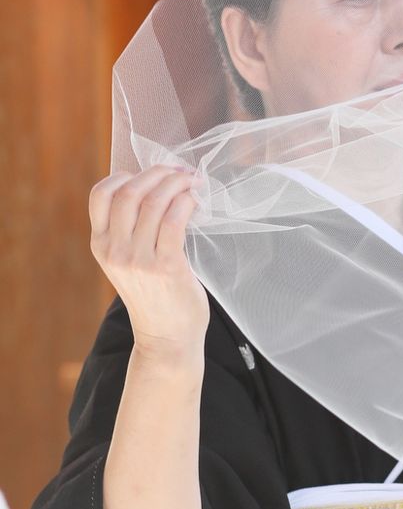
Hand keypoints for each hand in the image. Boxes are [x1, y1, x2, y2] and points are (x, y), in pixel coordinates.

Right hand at [89, 166, 208, 364]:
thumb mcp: (128, 261)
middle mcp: (115, 250)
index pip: (100, 195)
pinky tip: (196, 202)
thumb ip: (131, 230)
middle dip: (159, 174)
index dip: (127, 175)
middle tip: (182, 172)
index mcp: (101, 245)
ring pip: (154, 203)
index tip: (153, 174)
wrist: (166, 337)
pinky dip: (187, 203)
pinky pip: (175, 221)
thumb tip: (157, 187)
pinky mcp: (166, 268)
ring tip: (194, 183)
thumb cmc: (155, 293)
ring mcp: (139, 260)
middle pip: (130, 192)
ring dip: (178, 184)